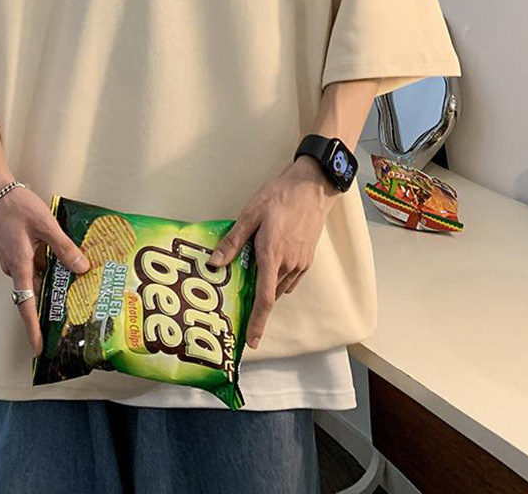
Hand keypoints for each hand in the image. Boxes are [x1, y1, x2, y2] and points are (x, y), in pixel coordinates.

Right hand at [0, 186, 89, 354]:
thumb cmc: (17, 206)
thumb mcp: (46, 225)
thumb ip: (64, 247)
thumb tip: (81, 267)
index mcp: (19, 265)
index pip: (26, 305)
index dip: (32, 328)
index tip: (38, 348)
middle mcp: (14, 267)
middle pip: (32, 293)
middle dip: (48, 306)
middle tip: (67, 316)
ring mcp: (12, 259)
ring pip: (34, 277)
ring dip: (50, 282)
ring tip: (72, 284)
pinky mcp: (14, 251)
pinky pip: (31, 266)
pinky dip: (45, 267)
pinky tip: (60, 261)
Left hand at [209, 156, 340, 349]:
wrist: (313, 187)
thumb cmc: (280, 196)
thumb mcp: (250, 214)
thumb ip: (233, 241)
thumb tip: (215, 263)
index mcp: (272, 255)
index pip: (265, 298)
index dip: (257, 322)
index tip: (251, 341)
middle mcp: (289, 264)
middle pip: (270, 294)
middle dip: (256, 304)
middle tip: (238, 304)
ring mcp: (301, 262)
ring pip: (280, 286)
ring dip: (266, 288)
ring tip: (250, 277)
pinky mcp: (307, 258)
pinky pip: (290, 278)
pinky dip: (277, 278)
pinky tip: (268, 264)